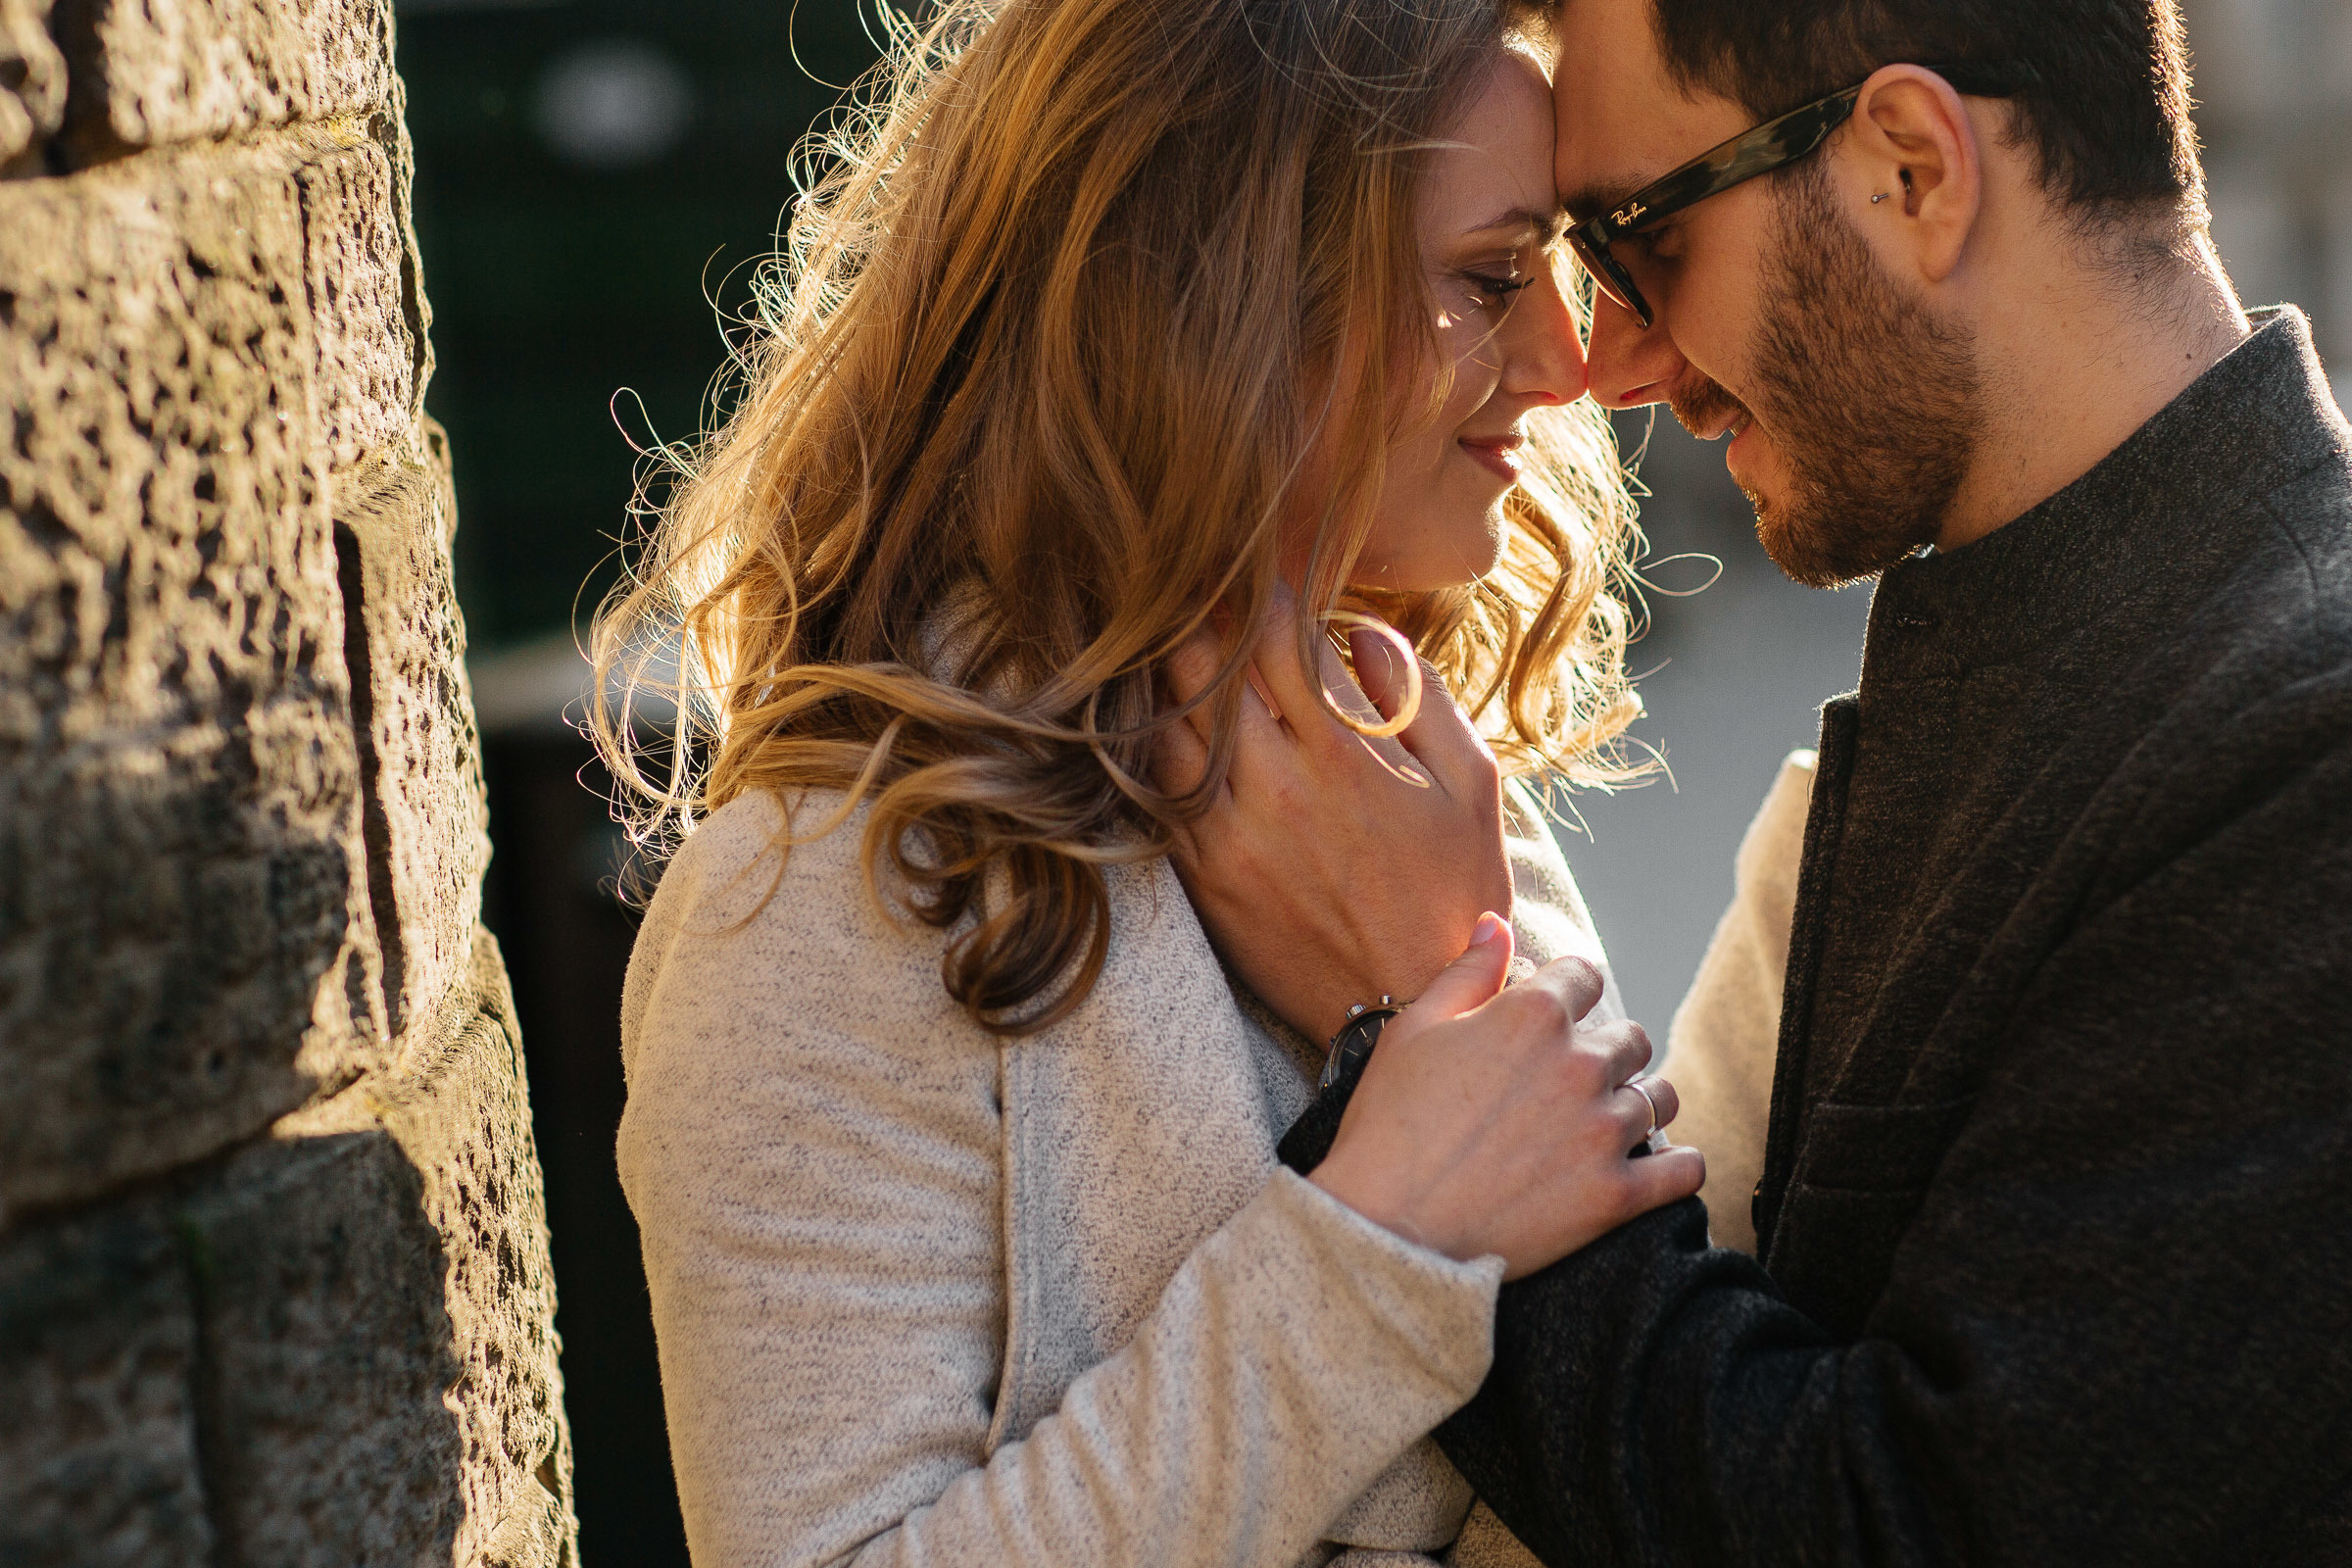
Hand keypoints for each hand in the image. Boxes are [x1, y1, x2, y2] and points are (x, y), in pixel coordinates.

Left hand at [1154, 589, 1512, 1041]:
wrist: (1407, 1008)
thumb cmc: (1451, 894)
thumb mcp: (1474, 789)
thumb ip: (1423, 700)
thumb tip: (1367, 634)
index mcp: (1344, 752)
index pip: (1281, 635)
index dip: (1265, 592)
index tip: (1260, 573)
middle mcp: (1276, 783)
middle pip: (1209, 666)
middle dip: (1204, 619)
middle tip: (1200, 592)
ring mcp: (1229, 830)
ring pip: (1169, 721)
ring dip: (1170, 676)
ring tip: (1175, 646)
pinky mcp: (1202, 872)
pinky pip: (1156, 789)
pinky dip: (1152, 745)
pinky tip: (1160, 722)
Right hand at [1312, 916, 1704, 1279]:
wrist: (1386, 1226)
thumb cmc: (1389, 1125)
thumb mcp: (1414, 1030)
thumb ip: (1468, 972)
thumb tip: (1497, 924)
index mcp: (1533, 1015)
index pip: (1585, 976)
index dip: (1567, 994)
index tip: (1556, 1017)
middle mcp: (1580, 1065)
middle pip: (1630, 1038)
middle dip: (1606, 1052)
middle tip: (1575, 1081)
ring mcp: (1603, 1131)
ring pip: (1659, 1099)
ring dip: (1640, 1105)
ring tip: (1610, 1125)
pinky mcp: (1615, 1195)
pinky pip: (1682, 1170)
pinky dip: (1677, 1166)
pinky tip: (1660, 1167)